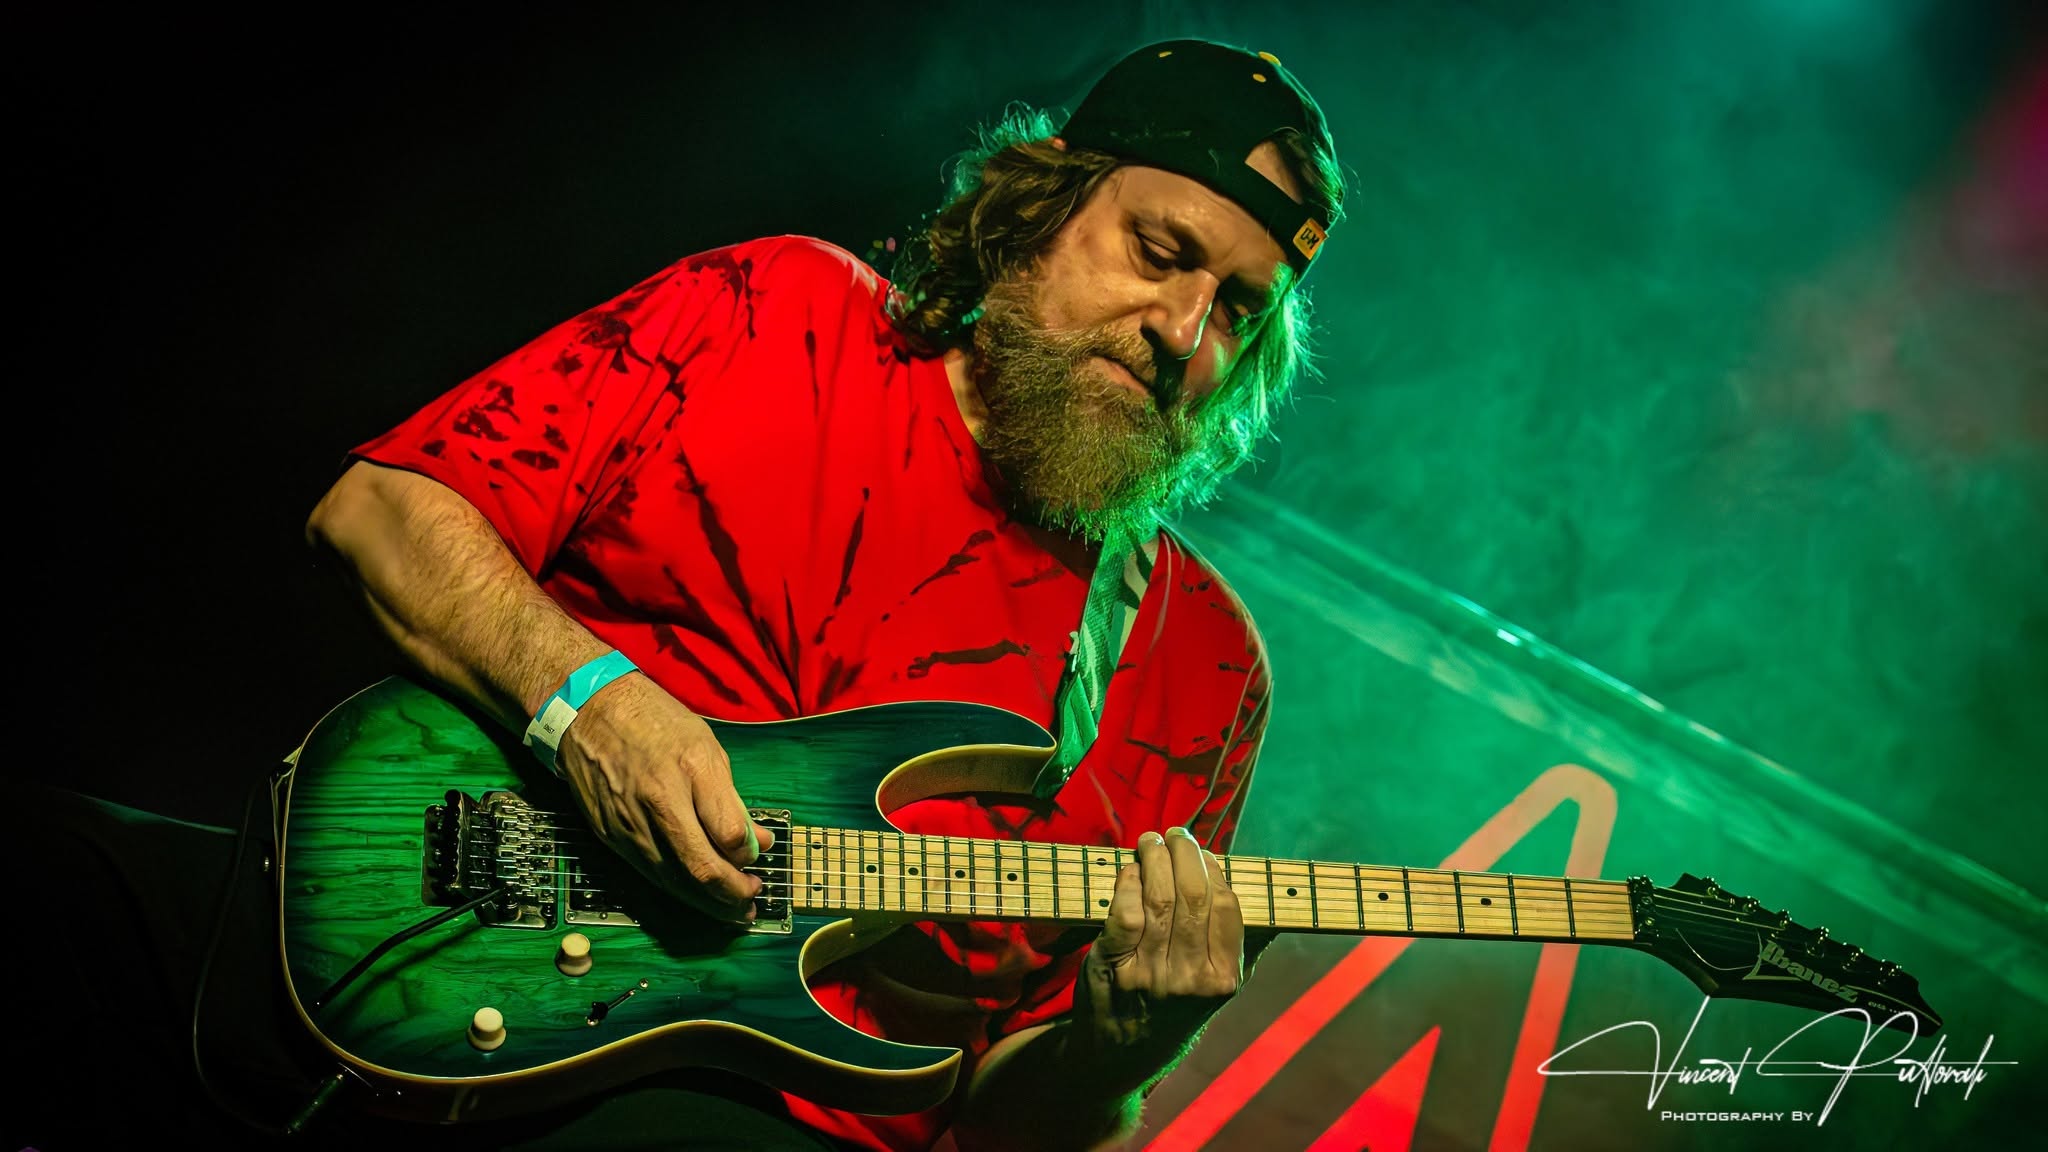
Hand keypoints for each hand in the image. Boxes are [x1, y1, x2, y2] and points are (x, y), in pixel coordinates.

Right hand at [553, 673, 775, 920]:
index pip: (728, 832)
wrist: (588, 712)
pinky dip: (677, 889)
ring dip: (707, 901)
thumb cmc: (653, 722)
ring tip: (733, 909)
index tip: (759, 854)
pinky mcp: (611, 836)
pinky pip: (650, 873)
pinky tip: (696, 894)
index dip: (749, 853)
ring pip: (673, 880)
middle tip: (752, 897)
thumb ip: (731, 798)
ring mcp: (630, 822)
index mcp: (689, 769)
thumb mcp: (705, 746)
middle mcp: (658, 800)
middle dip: (732, 892)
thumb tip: (757, 840)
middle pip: (700, 866)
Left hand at [1071, 826, 1264, 1082]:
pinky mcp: (1112, 965)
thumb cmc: (1172, 1014)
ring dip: (1153, 858)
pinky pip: (1124, 910)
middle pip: (1192, 895)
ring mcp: (1149, 973)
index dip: (1214, 870)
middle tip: (1175, 835)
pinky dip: (1126, 882)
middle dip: (1183, 853)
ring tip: (1150, 842)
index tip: (1204, 852)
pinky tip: (1129, 871)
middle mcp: (1190, 978)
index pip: (1227, 906)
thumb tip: (1278, 902)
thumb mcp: (1216, 992)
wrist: (1118, 1058)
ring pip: (1157, 897)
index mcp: (1224, 979)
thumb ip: (1243, 948)